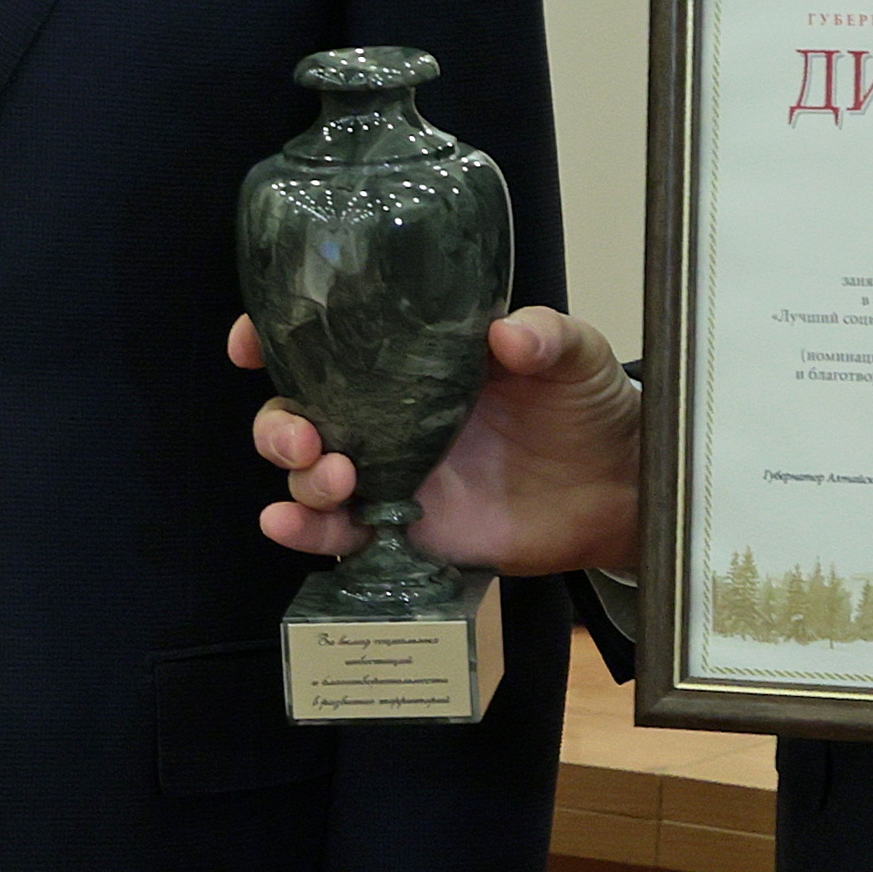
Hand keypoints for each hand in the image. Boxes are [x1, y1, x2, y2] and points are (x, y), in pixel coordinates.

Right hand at [235, 307, 642, 577]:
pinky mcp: (408, 532)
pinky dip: (306, 532)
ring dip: (301, 479)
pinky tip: (287, 524)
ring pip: (312, 478)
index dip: (277, 337)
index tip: (251, 340)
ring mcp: (393, 477)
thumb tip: (507, 335)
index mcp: (414, 362)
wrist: (621, 488)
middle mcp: (389, 418)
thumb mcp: (573, 354)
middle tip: (304, 436)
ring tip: (336, 477)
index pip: (327, 343)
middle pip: (299, 416)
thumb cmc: (589, 405)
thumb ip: (543, 337)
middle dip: (278, 425)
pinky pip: (342, 536)